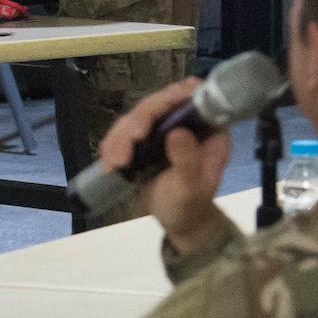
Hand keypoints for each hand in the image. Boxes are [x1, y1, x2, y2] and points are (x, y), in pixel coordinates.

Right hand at [95, 77, 231, 252]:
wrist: (178, 220)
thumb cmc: (190, 207)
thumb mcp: (192, 188)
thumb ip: (188, 161)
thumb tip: (178, 132)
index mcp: (207, 129)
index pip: (192, 96)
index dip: (172, 97)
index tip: (152, 116)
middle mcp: (185, 123)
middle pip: (156, 105)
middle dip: (137, 123)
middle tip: (128, 146)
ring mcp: (162, 129)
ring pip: (135, 118)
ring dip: (120, 138)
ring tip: (116, 164)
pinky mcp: (144, 139)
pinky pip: (123, 132)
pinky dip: (112, 146)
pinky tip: (109, 165)